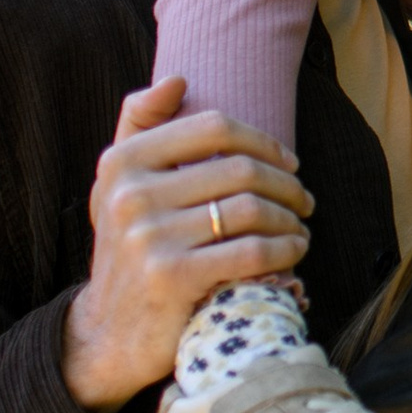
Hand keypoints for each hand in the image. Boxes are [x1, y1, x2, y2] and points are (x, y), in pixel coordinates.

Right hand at [61, 79, 313, 412]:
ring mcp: (150, 237)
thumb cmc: (127, 248)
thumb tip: (178, 79)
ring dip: (290, 218)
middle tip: (304, 199)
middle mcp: (131, 195)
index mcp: (122, 162)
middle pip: (240, 168)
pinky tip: (294, 251)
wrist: (107, 333)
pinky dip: (285, 249)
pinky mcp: (173, 278)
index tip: (287, 161)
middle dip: (287, 184)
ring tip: (300, 226)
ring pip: (251, 209)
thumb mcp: (117, 184)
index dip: (263, 140)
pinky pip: (252, 251)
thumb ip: (140, 125)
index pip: (213, 127)